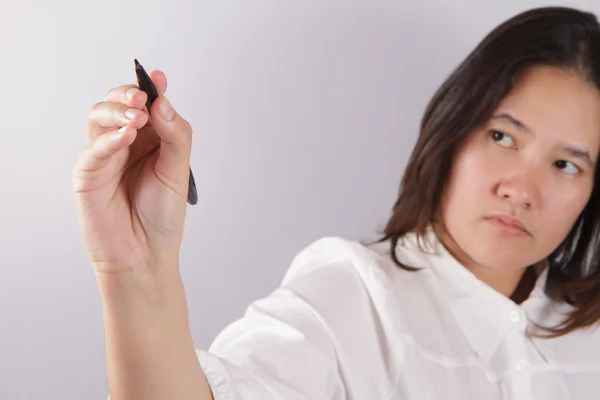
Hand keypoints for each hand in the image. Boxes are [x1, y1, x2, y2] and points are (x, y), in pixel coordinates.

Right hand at [72, 70, 193, 275]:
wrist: (145, 254)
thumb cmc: (161, 216)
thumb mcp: (177, 172)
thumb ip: (175, 136)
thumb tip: (163, 103)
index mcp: (150, 140)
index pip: (146, 105)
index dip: (149, 88)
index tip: (157, 78)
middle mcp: (126, 143)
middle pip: (117, 103)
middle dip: (128, 94)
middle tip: (142, 98)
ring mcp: (104, 156)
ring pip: (98, 117)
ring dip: (116, 110)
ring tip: (136, 116)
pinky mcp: (87, 173)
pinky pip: (93, 148)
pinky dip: (109, 138)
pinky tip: (125, 136)